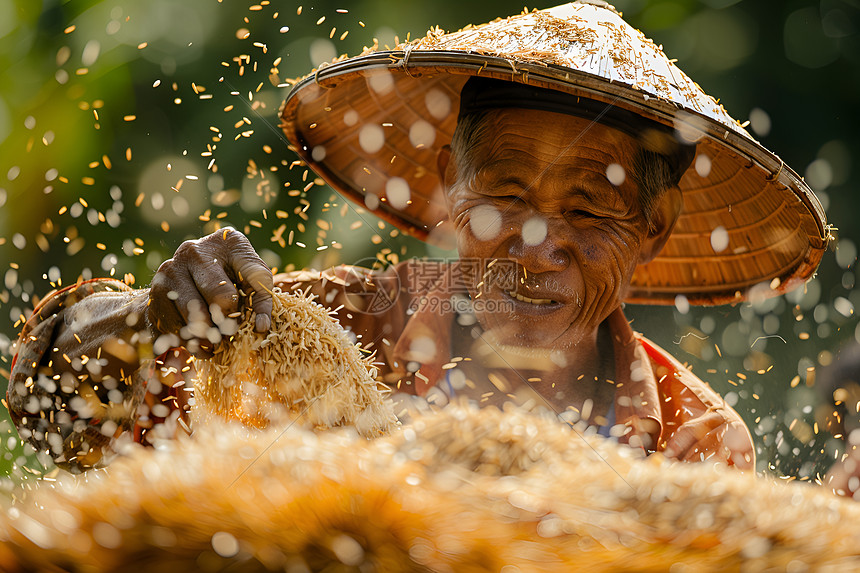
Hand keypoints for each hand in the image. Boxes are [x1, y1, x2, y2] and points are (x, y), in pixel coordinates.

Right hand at [147, 228, 272, 356]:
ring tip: (214, 342)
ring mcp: (171, 269)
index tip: (251, 325)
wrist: (182, 276)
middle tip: (229, 336)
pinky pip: (174, 324)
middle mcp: (195, 250)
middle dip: (227, 323)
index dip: (256, 306)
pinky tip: (196, 340)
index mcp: (229, 242)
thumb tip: (261, 327)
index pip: (252, 276)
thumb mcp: (250, 280)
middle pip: (220, 297)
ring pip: (194, 315)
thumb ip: (261, 300)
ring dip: (207, 336)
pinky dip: (187, 340)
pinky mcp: (155, 290)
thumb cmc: (228, 278)